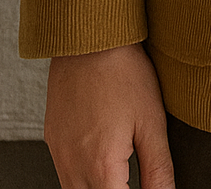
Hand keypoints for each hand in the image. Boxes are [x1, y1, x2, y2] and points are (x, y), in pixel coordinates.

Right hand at [44, 43, 174, 188]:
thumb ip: (158, 170)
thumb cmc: (123, 73)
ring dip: (97, 187)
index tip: (145, 187)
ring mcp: (58, 153)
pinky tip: (99, 158)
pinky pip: (63, 172)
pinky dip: (81, 176)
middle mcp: (73, 166)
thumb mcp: (152, 122)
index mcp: (101, 167)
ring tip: (119, 175)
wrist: (89, 38)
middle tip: (130, 179)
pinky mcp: (52, 138)